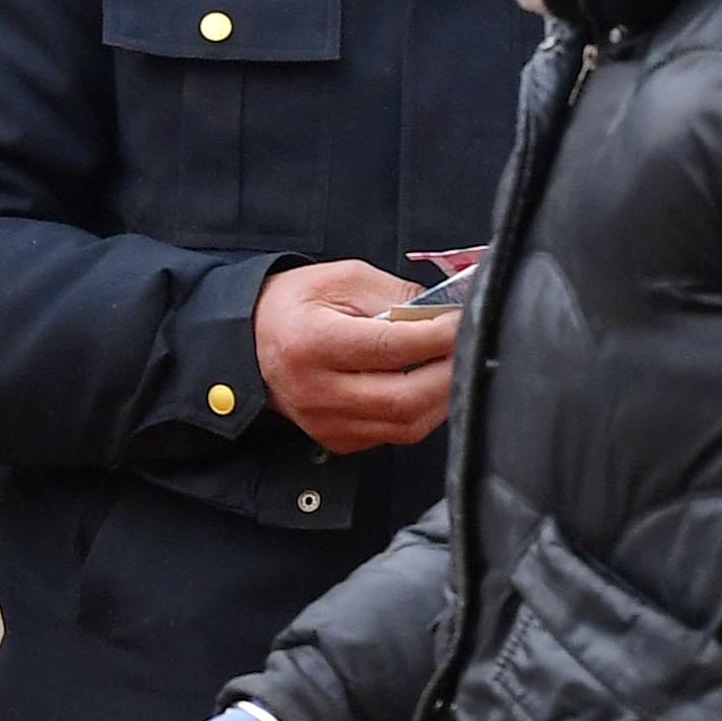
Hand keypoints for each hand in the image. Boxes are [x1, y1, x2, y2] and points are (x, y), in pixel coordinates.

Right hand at [253, 260, 459, 452]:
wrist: (253, 341)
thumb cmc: (296, 305)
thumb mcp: (343, 279)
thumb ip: (396, 295)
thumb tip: (446, 312)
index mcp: (313, 342)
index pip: (391, 348)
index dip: (438, 336)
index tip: (463, 321)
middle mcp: (317, 391)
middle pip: (404, 399)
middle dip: (450, 373)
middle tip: (468, 347)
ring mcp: (326, 423)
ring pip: (406, 425)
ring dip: (441, 397)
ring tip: (452, 365)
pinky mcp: (337, 440)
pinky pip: (394, 436)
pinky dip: (420, 413)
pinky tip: (426, 386)